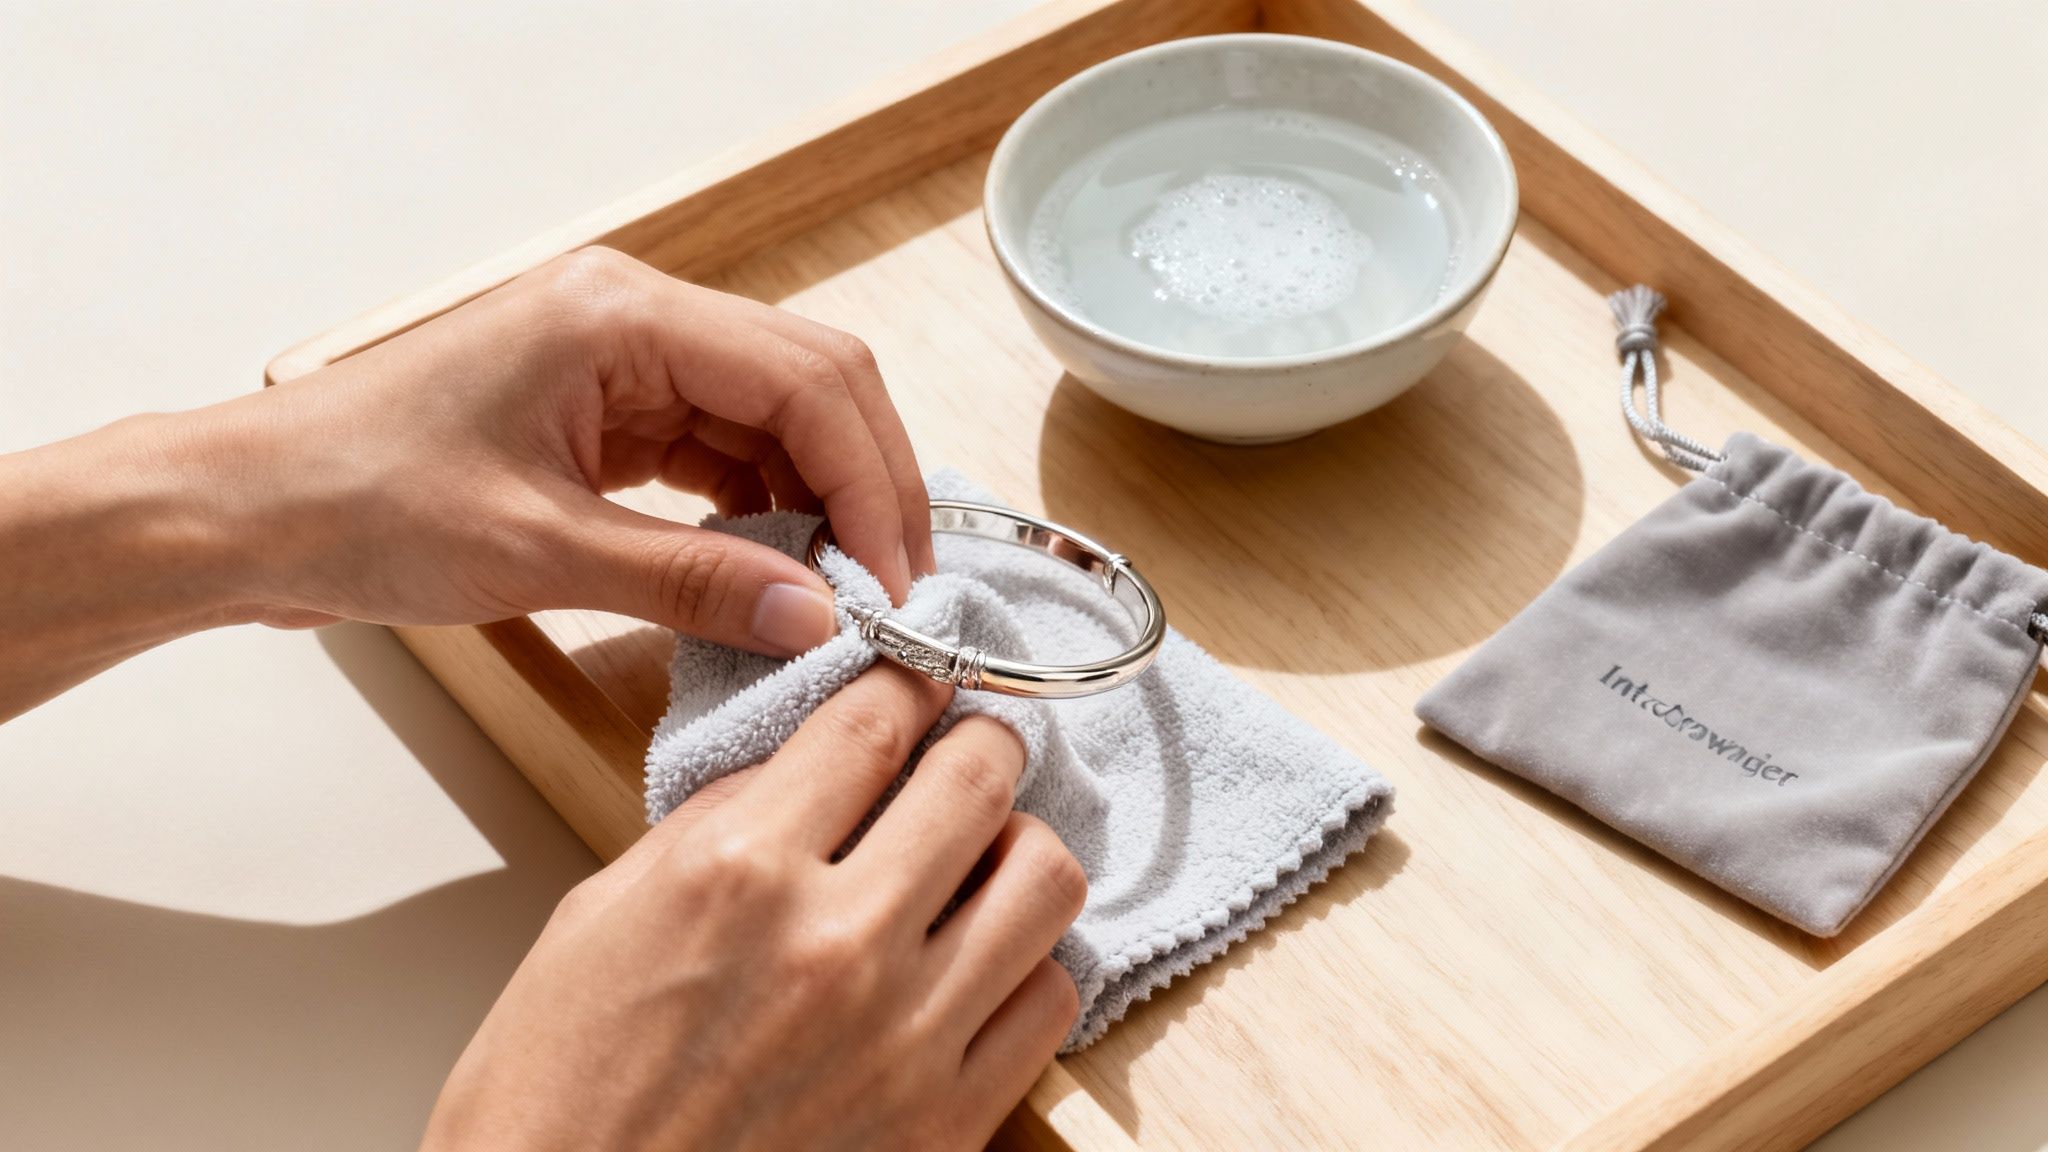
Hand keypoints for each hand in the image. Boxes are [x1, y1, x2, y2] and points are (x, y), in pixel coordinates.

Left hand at [242, 246, 934, 646]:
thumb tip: (816, 620)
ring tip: (845, 595)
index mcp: (621, 314)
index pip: (804, 378)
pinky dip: (766, 512)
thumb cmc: (357, 502)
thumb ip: (692, 580)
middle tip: (895, 591)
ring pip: (777, 420)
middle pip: (811, 384)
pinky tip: (780, 573)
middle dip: (867, 486)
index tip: (896, 579)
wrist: (249, 514)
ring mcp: (625, 362)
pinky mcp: (611, 413)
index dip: (872, 481)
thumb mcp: (538, 552)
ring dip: (822, 502)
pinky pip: (725, 452)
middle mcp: (636, 318)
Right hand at [421, 665, 1087, 1150]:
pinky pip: (1050, 1000)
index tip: (922, 674)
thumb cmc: (556, 1096)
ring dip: (1018, 847)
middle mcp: (837, 942)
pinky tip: (980, 962)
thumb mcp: (601, 918)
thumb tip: (800, 767)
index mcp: (739, 873)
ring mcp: (905, 1037)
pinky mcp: (946, 1124)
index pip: (873, 719)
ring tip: (980, 859)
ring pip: (1044, 880)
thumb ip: (716, 825)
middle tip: (963, 752)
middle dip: (978, 743)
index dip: (909, 677)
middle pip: (980, 776)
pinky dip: (1028, 962)